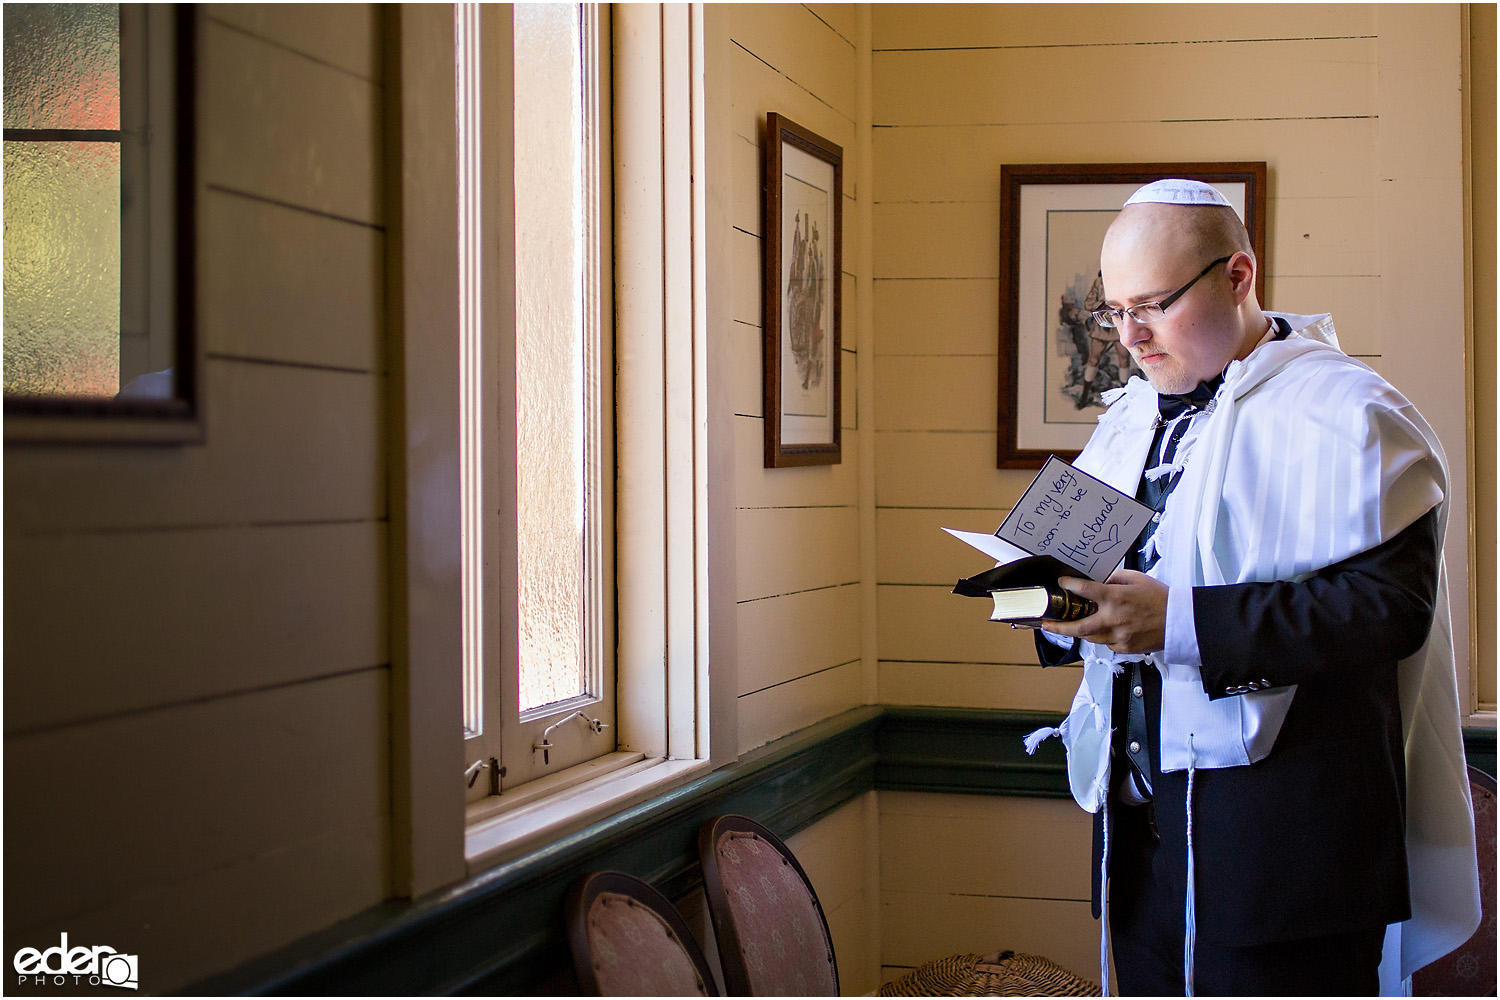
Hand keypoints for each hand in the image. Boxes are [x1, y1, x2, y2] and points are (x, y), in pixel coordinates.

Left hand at [1045, 570, 1167, 654]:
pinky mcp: (1125, 648)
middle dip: (1058, 627)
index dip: (1070, 585)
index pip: (1086, 590)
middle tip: (1045, 624)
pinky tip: (1104, 629)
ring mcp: (1119, 636)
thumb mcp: (1137, 579)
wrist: (1180, 621)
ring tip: (1068, 626)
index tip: (1061, 583)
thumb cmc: (1160, 598)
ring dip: (1080, 631)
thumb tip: (1098, 579)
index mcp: (1117, 598)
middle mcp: (1115, 618)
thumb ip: (1114, 578)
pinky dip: (1102, 636)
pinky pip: (1106, 643)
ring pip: (1091, 637)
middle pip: (1079, 627)